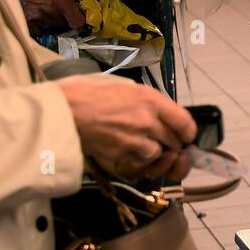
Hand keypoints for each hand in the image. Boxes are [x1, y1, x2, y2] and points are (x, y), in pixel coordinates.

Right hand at [10, 0, 85, 35]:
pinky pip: (36, 30)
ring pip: (49, 27)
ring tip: (45, 10)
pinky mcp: (25, 19)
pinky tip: (36, 16)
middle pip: (63, 26)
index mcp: (62, 1)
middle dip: (63, 19)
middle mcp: (50, 12)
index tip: (78, 18)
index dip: (79, 20)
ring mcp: (37, 17)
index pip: (77, 22)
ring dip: (50, 22)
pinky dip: (37, 26)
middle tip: (58, 10)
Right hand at [55, 75, 196, 182]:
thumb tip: (160, 111)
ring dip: (151, 153)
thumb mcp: (122, 86)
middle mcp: (147, 120)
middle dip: (172, 144)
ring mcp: (134, 140)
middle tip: (164, 143)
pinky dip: (135, 161)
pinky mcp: (120, 155)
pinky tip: (125, 151)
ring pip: (157, 155)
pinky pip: (138, 164)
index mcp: (150, 99)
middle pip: (174, 141)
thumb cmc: (86, 92)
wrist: (61, 109)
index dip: (188, 132)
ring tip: (138, 144)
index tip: (185, 136)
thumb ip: (146, 99)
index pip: (185, 122)